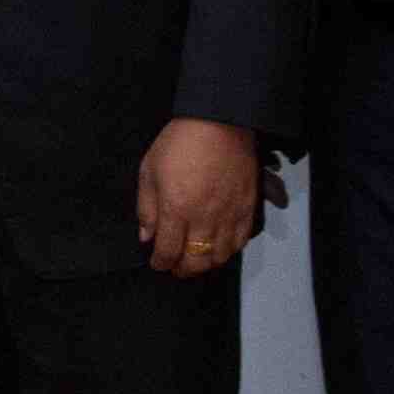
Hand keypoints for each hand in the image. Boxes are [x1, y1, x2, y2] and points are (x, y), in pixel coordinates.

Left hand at [135, 119, 262, 276]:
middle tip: (175, 267)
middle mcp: (204, 219)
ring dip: (205, 264)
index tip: (156, 262)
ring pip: (219, 257)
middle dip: (182, 270)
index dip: (160, 263)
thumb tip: (147, 237)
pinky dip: (229, 251)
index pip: (168, 252)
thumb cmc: (180, 142)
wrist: (220, 122)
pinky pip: (240, 242)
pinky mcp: (247, 209)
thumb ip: (147, 208)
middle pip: (195, 261)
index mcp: (177, 209)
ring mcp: (229, 216)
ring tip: (195, 259)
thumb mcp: (149, 170)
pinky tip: (218, 247)